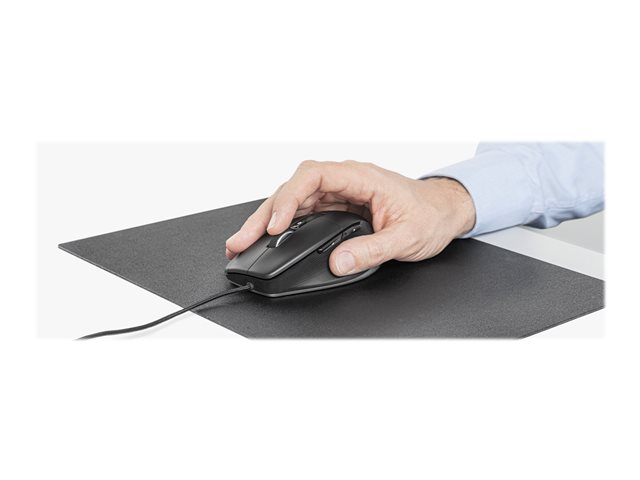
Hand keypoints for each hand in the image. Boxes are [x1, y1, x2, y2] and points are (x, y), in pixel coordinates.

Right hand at [225, 160, 475, 275]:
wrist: (444, 211)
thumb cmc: (430, 214)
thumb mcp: (406, 236)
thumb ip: (372, 250)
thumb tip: (338, 262)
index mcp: (361, 177)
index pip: (313, 175)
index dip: (289, 197)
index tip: (277, 224)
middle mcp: (345, 181)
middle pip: (294, 188)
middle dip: (265, 213)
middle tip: (242, 238)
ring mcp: (339, 193)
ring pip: (294, 200)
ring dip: (268, 219)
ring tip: (244, 240)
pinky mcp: (337, 207)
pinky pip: (304, 211)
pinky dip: (283, 224)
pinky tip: (268, 237)